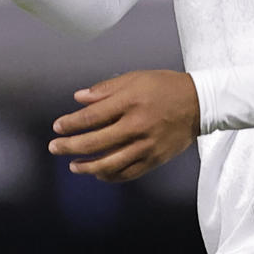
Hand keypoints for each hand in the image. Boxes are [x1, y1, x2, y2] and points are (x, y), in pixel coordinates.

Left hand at [49, 70, 199, 182]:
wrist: (200, 103)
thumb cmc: (165, 86)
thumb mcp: (135, 78)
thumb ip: (106, 89)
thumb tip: (78, 98)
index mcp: (130, 101)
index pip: (92, 116)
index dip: (71, 123)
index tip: (57, 127)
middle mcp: (137, 125)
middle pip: (96, 141)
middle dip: (70, 146)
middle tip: (54, 148)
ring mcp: (146, 145)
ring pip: (110, 163)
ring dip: (87, 166)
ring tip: (73, 166)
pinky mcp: (155, 159)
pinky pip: (128, 173)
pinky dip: (110, 175)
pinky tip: (98, 173)